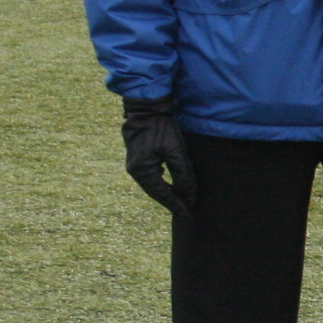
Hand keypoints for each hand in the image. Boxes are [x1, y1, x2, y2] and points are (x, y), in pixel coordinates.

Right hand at [121, 98, 196, 215]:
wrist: (147, 108)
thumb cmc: (161, 127)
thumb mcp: (175, 151)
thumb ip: (183, 174)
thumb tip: (188, 194)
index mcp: (142, 171)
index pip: (162, 194)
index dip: (175, 205)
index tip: (187, 215)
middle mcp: (135, 170)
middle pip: (156, 192)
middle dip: (172, 202)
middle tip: (187, 212)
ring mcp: (134, 164)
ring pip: (153, 185)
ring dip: (167, 193)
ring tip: (181, 201)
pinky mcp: (138, 157)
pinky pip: (151, 177)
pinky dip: (162, 184)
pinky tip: (170, 186)